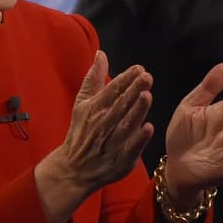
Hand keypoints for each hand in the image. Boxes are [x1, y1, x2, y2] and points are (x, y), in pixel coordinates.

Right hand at [59, 52, 155, 193]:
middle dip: (132, 91)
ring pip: (125, 126)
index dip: (125, 79)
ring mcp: (111, 143)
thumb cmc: (82, 131)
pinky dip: (138, 139)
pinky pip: (130, 149)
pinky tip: (148, 128)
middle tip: (147, 77)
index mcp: (94, 108)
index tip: (139, 68)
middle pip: (119, 106)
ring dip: (136, 111)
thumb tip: (101, 54)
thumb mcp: (83, 103)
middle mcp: (102, 124)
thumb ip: (94, 78)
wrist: (74, 169)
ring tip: (147, 96)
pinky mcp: (120, 160)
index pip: (111, 91)